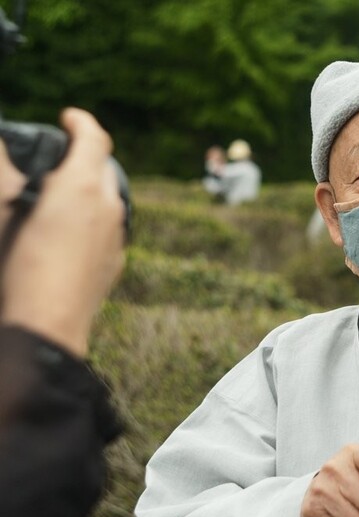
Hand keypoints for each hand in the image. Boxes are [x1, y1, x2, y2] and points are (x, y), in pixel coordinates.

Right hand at [1, 108, 124, 356]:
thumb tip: (4, 146)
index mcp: (84, 187)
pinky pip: (110, 228)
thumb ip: (4, 171)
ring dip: (92, 188)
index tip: (68, 118)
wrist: (44, 328)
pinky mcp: (115, 264)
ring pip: (111, 200)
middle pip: (106, 168)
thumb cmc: (17, 265)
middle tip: (61, 154)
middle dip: (87, 154)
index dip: (82, 122)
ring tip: (63, 192)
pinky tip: (70, 230)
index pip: (95, 139)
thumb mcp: (1, 208)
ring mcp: (117, 239)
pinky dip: (95, 217)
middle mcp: (110, 209)